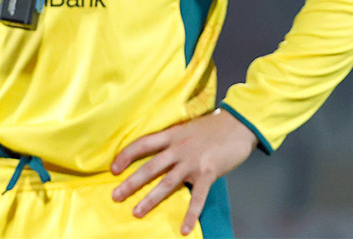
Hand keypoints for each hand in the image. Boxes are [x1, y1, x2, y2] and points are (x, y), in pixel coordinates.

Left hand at [110, 110, 256, 231]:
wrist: (240, 124)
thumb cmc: (214, 126)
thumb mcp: (188, 127)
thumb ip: (174, 139)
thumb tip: (158, 151)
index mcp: (173, 135)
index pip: (143, 144)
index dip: (126, 155)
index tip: (113, 168)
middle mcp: (179, 149)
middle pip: (150, 167)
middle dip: (131, 183)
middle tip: (115, 196)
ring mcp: (193, 162)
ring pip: (167, 184)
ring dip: (150, 200)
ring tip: (136, 212)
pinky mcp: (208, 173)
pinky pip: (197, 198)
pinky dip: (190, 214)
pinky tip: (183, 229)